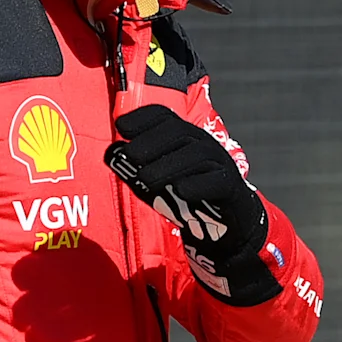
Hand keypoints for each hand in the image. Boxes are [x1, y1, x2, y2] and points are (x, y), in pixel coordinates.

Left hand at [105, 104, 282, 304]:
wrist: (226, 222)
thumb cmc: (187, 195)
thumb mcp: (157, 180)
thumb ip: (136, 168)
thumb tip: (111, 154)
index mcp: (184, 138)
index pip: (165, 118)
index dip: (144, 118)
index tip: (121, 126)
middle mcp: (203, 145)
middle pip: (180, 133)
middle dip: (152, 142)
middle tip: (129, 156)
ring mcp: (219, 165)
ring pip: (197, 156)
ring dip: (168, 166)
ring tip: (145, 179)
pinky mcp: (230, 188)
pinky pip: (216, 182)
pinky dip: (197, 185)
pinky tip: (179, 191)